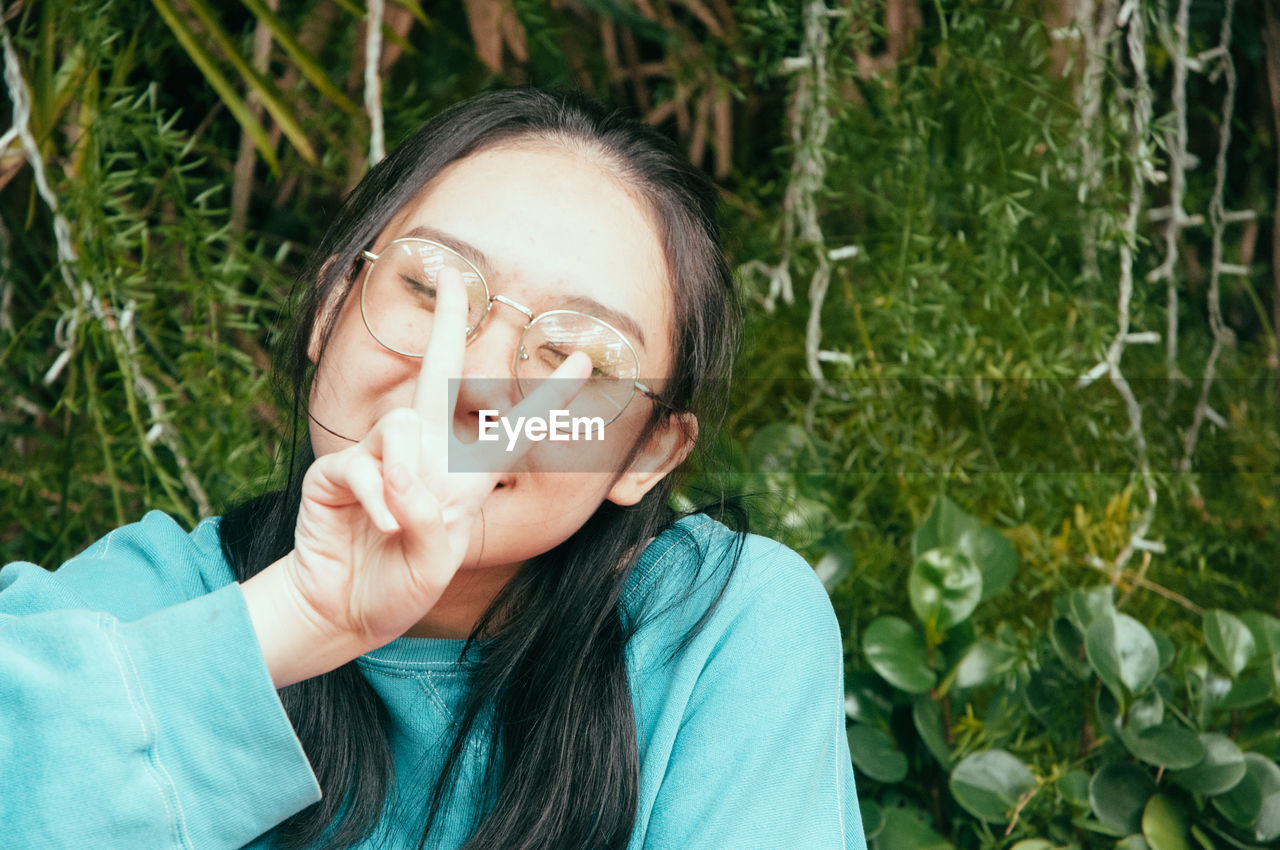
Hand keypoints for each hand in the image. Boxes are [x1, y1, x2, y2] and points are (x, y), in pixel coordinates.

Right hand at [242, 268, 589, 686]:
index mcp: (463, 475)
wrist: (345, 610)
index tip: (585, 362)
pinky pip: (363, 466)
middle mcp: (424, 454)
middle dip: (450, 323)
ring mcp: (378, 457)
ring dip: (407, 476)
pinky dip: (375, 499)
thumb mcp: (435, 558)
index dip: (550, 395)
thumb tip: (403, 479)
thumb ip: (431, 520)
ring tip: (402, 521)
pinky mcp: (338, 471)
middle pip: (440, 373)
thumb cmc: (400, 584)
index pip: (513, 426)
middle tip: (457, 275)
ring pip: (403, 425)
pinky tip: (380, 527)